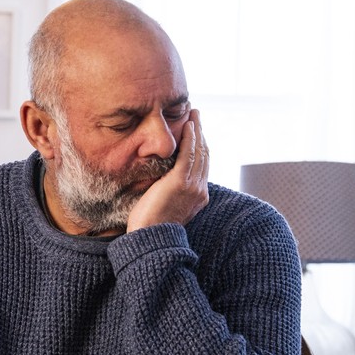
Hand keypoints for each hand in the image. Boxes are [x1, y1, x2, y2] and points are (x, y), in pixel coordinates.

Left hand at [125, 109, 209, 231]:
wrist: (149, 240)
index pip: (202, 165)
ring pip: (199, 151)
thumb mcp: (165, 205)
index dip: (200, 146)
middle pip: (204, 155)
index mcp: (198, 197)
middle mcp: (200, 190)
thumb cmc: (150, 227)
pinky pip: (188, 154)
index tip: (195, 131)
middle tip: (197, 116)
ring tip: (194, 114)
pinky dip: (190, 138)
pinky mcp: (180, 182)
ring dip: (197, 130)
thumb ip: (169, 190)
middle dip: (201, 134)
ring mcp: (192, 186)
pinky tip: (188, 125)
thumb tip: (162, 178)